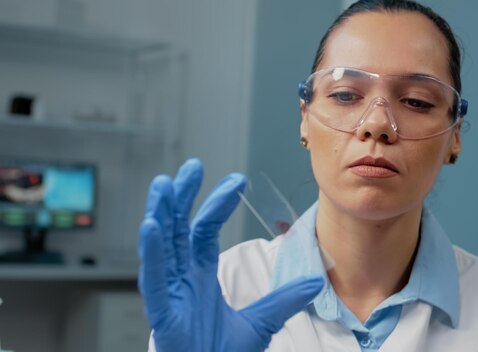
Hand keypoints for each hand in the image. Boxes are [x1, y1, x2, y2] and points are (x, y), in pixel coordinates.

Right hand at [138, 159, 322, 351]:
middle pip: (178, 229)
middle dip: (182, 197)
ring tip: (164, 185)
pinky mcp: (163, 312)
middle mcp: (182, 278)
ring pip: (161, 246)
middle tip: (191, 167)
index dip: (217, 204)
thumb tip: (313, 281)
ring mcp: (169, 293)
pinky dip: (151, 252)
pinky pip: (153, 278)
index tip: (237, 181)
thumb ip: (284, 299)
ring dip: (160, 214)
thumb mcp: (261, 322)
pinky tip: (151, 225)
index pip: (204, 230)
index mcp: (200, 277)